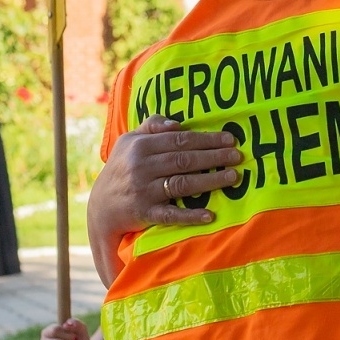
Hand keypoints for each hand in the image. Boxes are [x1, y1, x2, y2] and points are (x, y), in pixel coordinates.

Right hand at [91, 115, 243, 232]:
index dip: (207, 139)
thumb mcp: (129, 141)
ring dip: (210, 181)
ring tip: (233, 177)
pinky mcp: (145, 213)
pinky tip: (210, 215)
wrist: (101, 206)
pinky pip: (171, 214)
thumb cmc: (122, 168)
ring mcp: (144, 191)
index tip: (230, 139)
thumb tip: (178, 124)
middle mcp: (141, 167)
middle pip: (184, 160)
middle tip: (238, 156)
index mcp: (140, 146)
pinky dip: (191, 215)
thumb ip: (152, 126)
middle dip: (214, 157)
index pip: (180, 140)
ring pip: (183, 184)